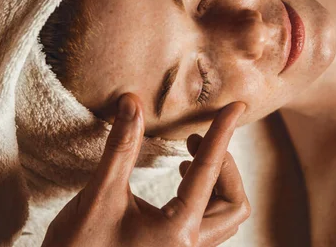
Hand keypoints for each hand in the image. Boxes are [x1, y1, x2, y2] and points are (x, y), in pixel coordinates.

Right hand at [42, 94, 249, 246]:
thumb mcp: (99, 194)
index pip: (209, 172)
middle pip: (234, 203)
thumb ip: (121, 148)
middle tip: (193, 141)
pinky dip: (206, 197)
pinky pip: (209, 224)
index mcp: (176, 232)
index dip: (222, 134)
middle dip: (224, 167)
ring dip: (217, 183)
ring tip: (188, 158)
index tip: (235, 107)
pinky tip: (181, 179)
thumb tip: (131, 103)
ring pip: (225, 217)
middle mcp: (188, 246)